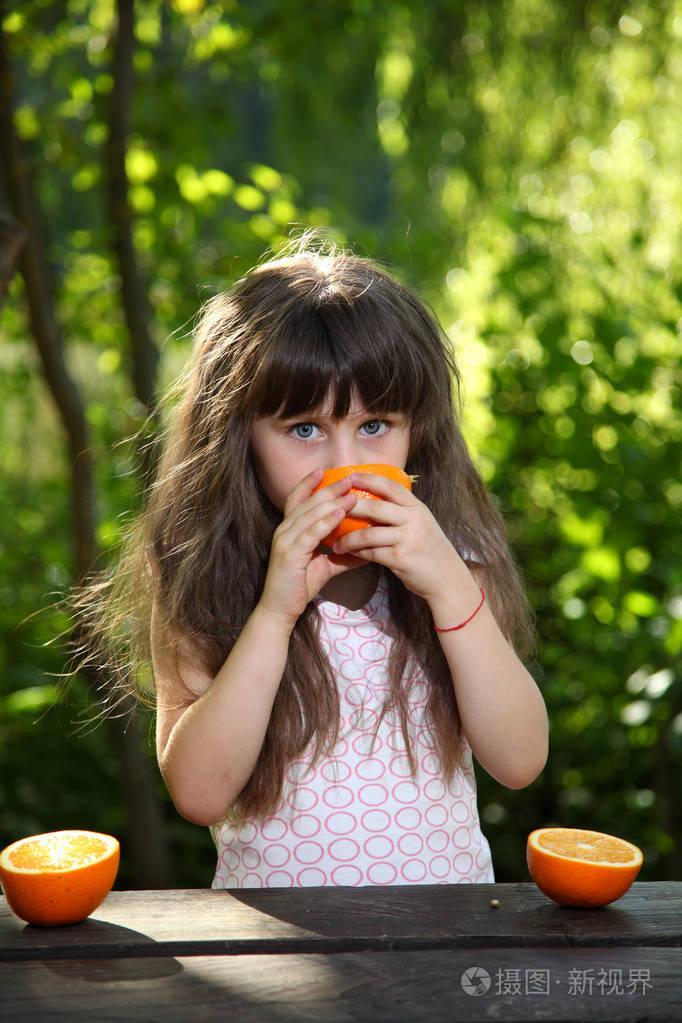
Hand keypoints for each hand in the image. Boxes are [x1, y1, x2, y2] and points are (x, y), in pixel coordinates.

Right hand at [258, 470, 363, 629]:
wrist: (282, 609)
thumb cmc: (300, 586)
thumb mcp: (325, 566)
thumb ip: (343, 555)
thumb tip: (367, 550)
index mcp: (289, 530)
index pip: (297, 500)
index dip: (309, 484)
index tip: (325, 471)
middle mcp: (284, 531)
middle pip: (307, 502)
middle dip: (329, 489)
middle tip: (349, 478)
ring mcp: (285, 542)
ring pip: (310, 515)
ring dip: (332, 502)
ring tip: (352, 494)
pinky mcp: (290, 554)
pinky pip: (311, 533)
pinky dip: (326, 522)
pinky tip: (341, 514)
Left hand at [330, 471, 472, 608]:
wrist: (448, 580)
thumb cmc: (430, 552)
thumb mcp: (422, 525)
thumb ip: (402, 514)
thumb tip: (372, 504)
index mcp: (418, 508)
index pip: (390, 487)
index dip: (369, 479)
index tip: (350, 476)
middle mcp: (414, 519)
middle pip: (375, 507)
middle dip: (350, 507)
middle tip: (330, 509)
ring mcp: (408, 538)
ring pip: (368, 533)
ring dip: (348, 538)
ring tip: (335, 542)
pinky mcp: (401, 558)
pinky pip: (371, 553)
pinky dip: (357, 553)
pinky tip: (348, 554)